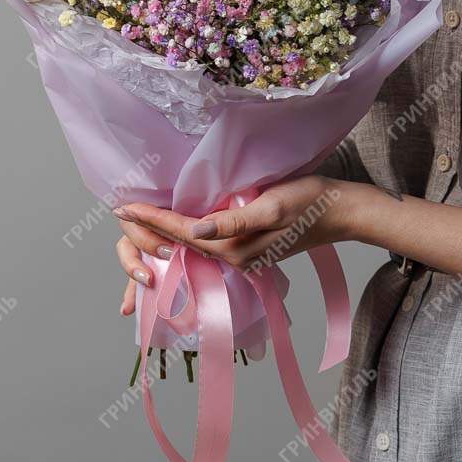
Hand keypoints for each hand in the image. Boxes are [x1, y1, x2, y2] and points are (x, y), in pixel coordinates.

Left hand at [115, 176, 354, 314]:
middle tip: (120, 212)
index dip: (152, 218)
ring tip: (139, 221)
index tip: (123, 206)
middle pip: (181, 246)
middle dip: (149, 231)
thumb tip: (196, 229)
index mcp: (235, 249)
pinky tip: (178, 228)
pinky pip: (207, 247)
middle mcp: (234, 259)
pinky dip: (186, 237)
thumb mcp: (273, 205)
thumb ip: (235, 220)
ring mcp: (242, 258)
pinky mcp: (248, 251)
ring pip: (192, 248)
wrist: (341, 212)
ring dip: (164, 235)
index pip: (183, 232)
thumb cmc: (310, 202)